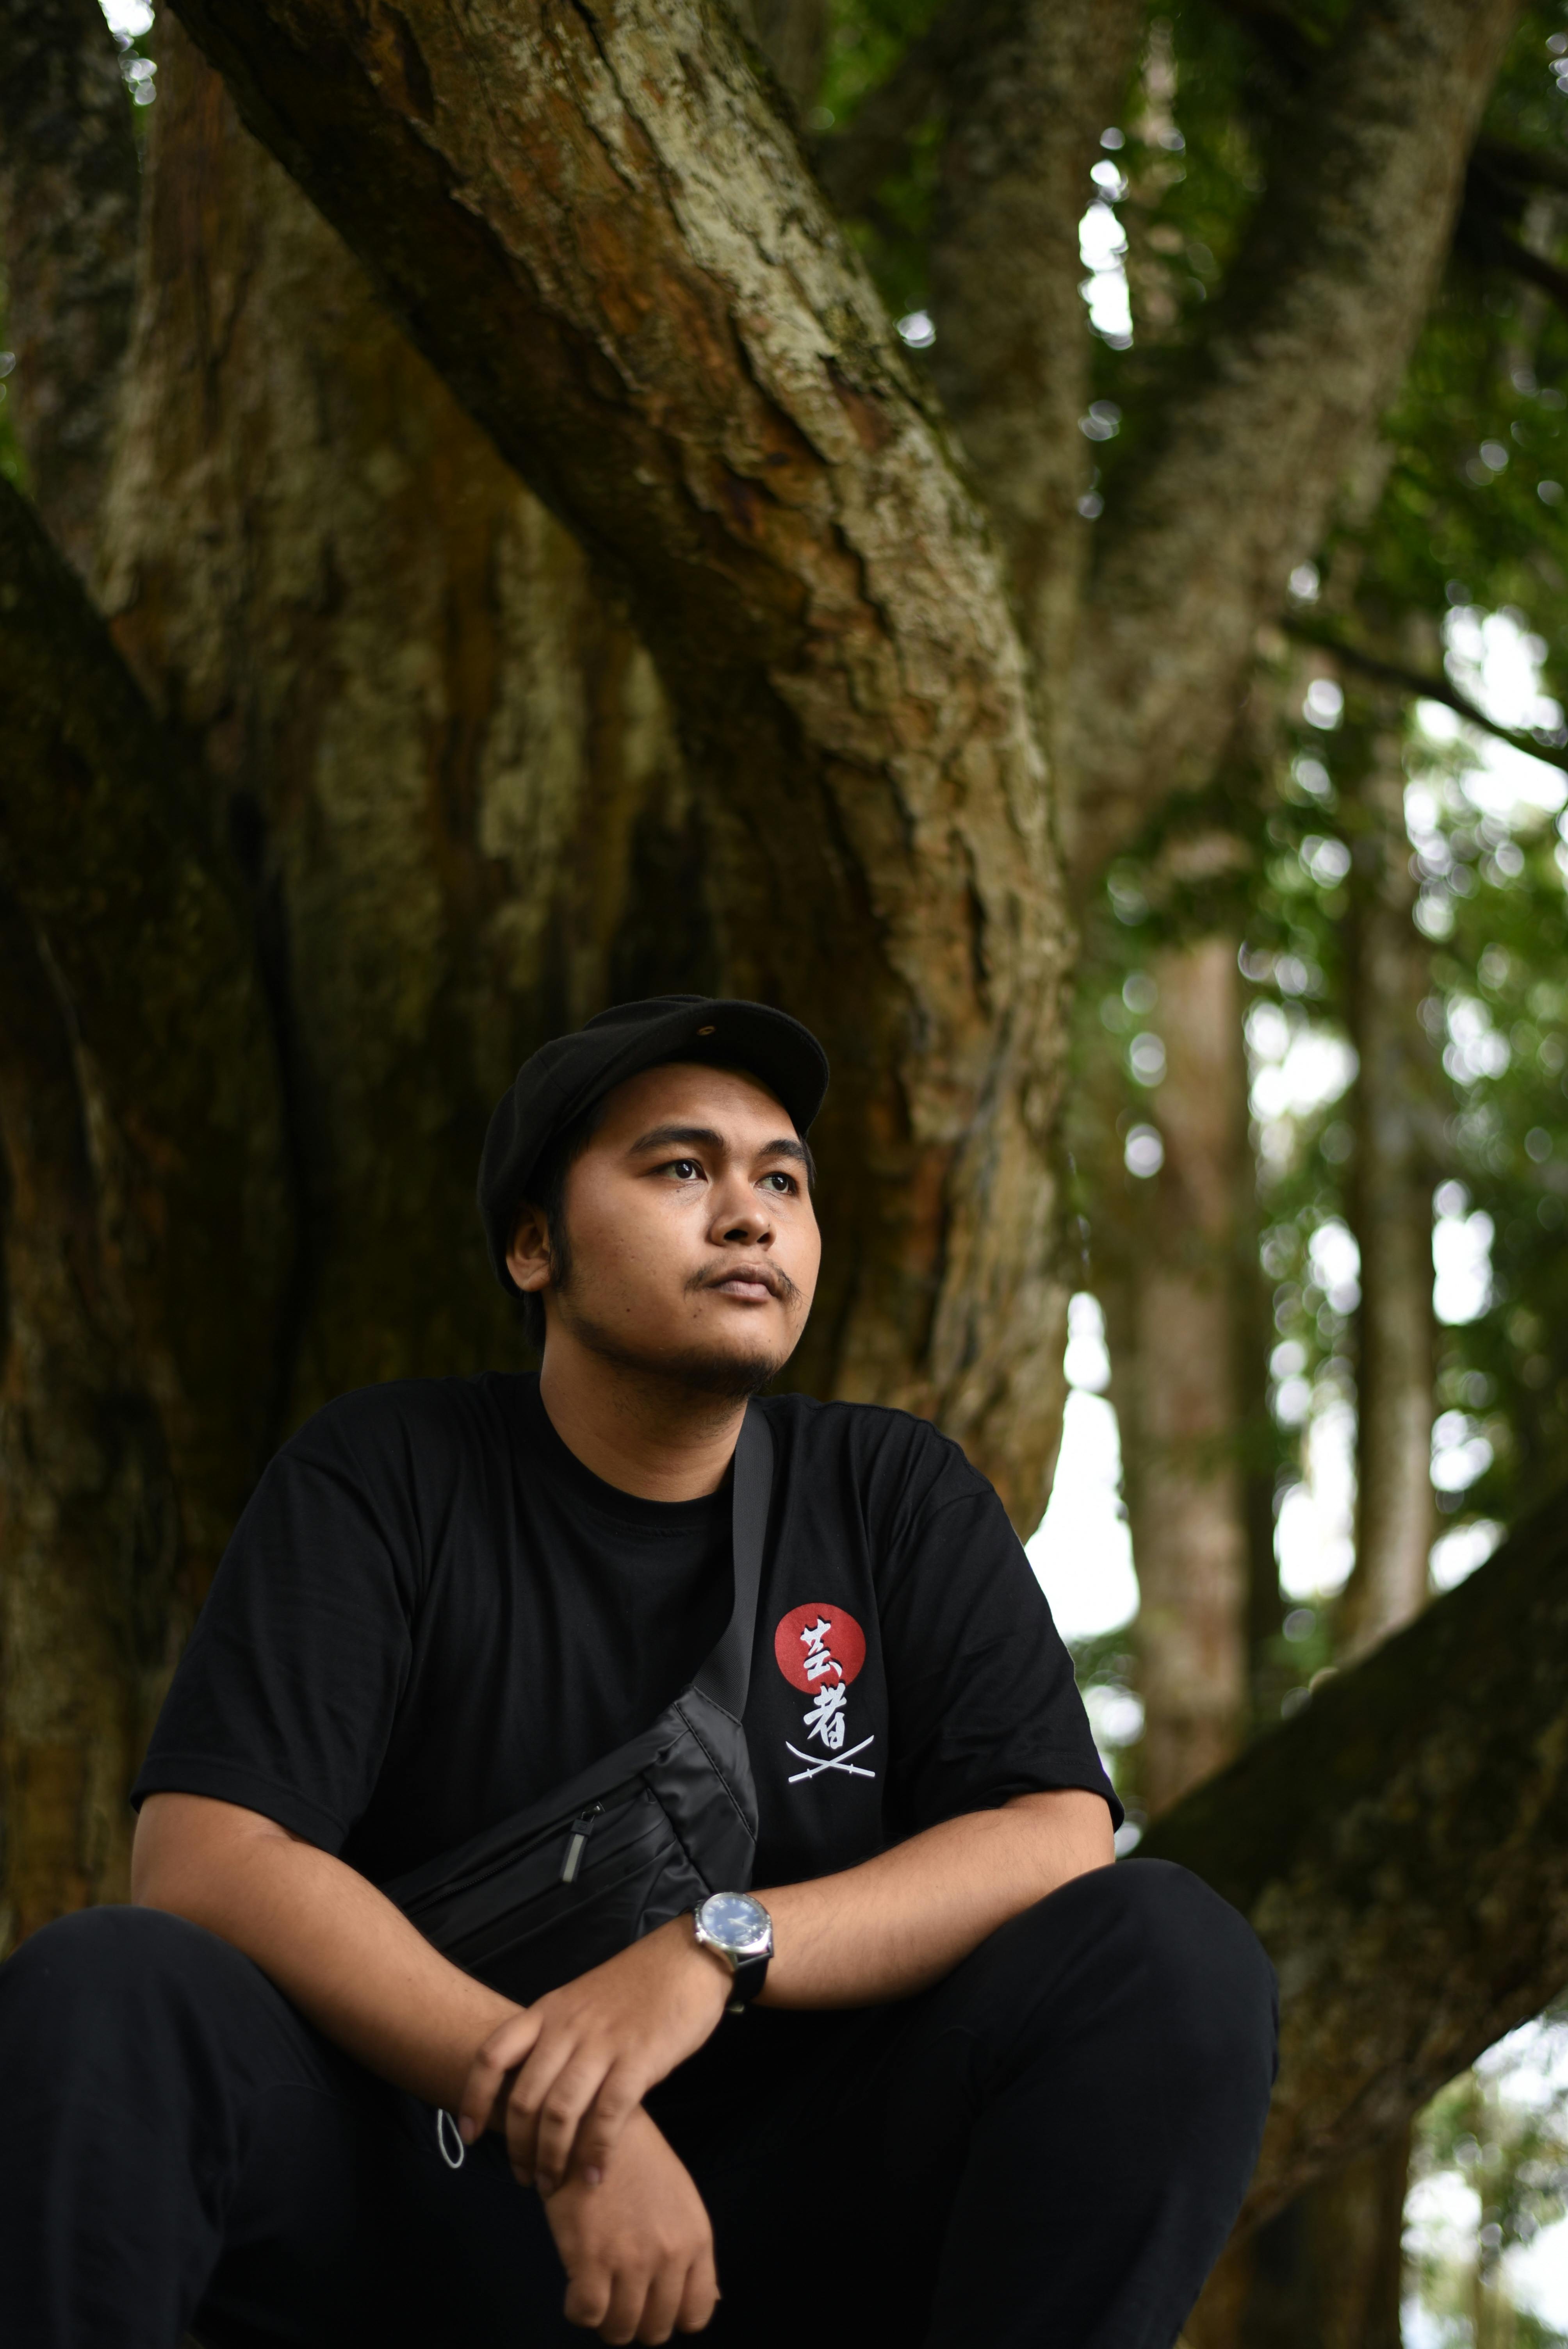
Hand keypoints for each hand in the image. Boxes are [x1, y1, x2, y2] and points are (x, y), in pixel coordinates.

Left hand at [458, 1918, 730, 2191]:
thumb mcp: (581, 2001)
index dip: (473, 2099)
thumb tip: (535, 2089)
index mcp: (548, 2011)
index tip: (468, 2135)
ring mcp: (602, 2044)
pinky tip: (594, 2176)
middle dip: (517, 2147)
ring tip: (552, 2185)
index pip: (492, 2055)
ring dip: (551, 2158)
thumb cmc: (635, 1986)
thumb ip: (557, 2038)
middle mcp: (567, 2028)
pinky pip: (607, 2116)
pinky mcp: (638, 2060)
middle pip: (524, 2097)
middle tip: (523, 2177)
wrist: (687, 1959)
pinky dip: (596, 2152)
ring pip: (559, 2112)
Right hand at [543, 2106, 718, 2342]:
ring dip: (606, 2319)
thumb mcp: (680, 2199)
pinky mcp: (591, 2258)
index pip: (697, 2314)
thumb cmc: (635, 2161)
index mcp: (697, 2238)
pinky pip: (587, 2315)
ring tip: (597, 2291)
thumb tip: (710, 2301)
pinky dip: (578, 2310)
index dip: (671, 2315)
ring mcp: (631, 2259)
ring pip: (620, 2330)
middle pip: (656, 2329)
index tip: (651, 2302)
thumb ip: (690, 2251)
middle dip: (636, 2321)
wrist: (593, 2123)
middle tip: (618, 2297)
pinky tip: (576, 2286)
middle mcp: (670, 2253)